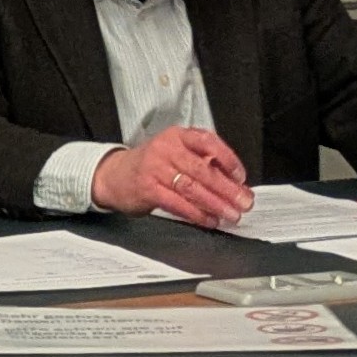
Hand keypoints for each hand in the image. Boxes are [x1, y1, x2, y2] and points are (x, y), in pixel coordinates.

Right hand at [91, 126, 254, 225]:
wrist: (113, 175)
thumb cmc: (150, 165)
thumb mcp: (174, 153)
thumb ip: (201, 162)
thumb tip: (234, 183)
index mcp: (177, 136)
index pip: (208, 142)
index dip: (228, 159)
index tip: (241, 177)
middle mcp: (166, 149)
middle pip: (202, 170)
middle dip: (227, 189)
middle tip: (244, 202)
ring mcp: (155, 169)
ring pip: (192, 188)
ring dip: (215, 204)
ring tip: (231, 214)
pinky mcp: (147, 189)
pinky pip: (177, 203)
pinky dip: (196, 214)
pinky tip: (209, 220)